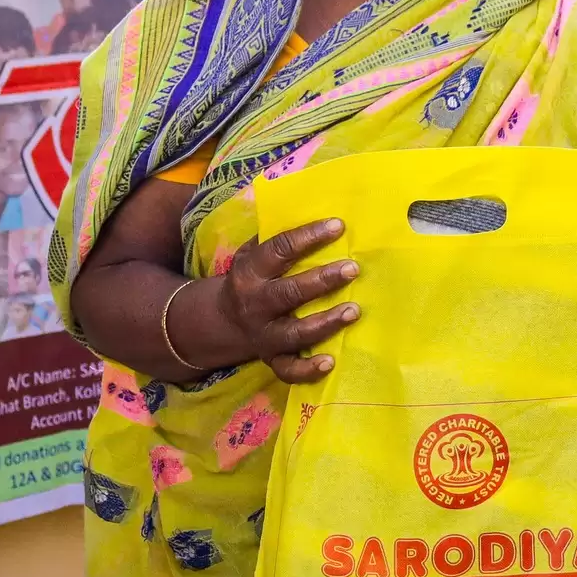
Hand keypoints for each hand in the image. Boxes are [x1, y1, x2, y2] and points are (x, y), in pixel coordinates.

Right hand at [220, 217, 357, 383]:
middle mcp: (255, 304)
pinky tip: (330, 362)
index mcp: (250, 272)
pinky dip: (307, 370)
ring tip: (353, 311)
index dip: (308, 237)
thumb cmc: (252, 278)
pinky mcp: (271, 358)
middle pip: (289, 293)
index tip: (338, 226)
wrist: (223, 320)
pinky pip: (288, 369)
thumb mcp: (253, 253)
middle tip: (352, 268)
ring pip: (294, 333)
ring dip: (324, 323)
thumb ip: (277, 237)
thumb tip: (317, 206)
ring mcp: (263, 334)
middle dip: (321, 280)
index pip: (279, 250)